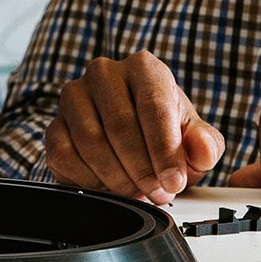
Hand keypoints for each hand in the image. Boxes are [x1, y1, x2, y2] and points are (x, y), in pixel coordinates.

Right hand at [45, 52, 225, 204]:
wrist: (131, 137)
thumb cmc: (164, 133)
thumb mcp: (195, 139)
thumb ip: (206, 144)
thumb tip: (203, 151)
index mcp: (144, 68)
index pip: (153, 106)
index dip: (164, 150)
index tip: (173, 181)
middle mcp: (104, 73)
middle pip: (120, 126)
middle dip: (142, 169)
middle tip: (157, 193)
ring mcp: (74, 97)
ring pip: (91, 142)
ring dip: (117, 177)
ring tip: (136, 191)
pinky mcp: (54, 125)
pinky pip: (65, 156)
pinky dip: (89, 180)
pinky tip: (108, 185)